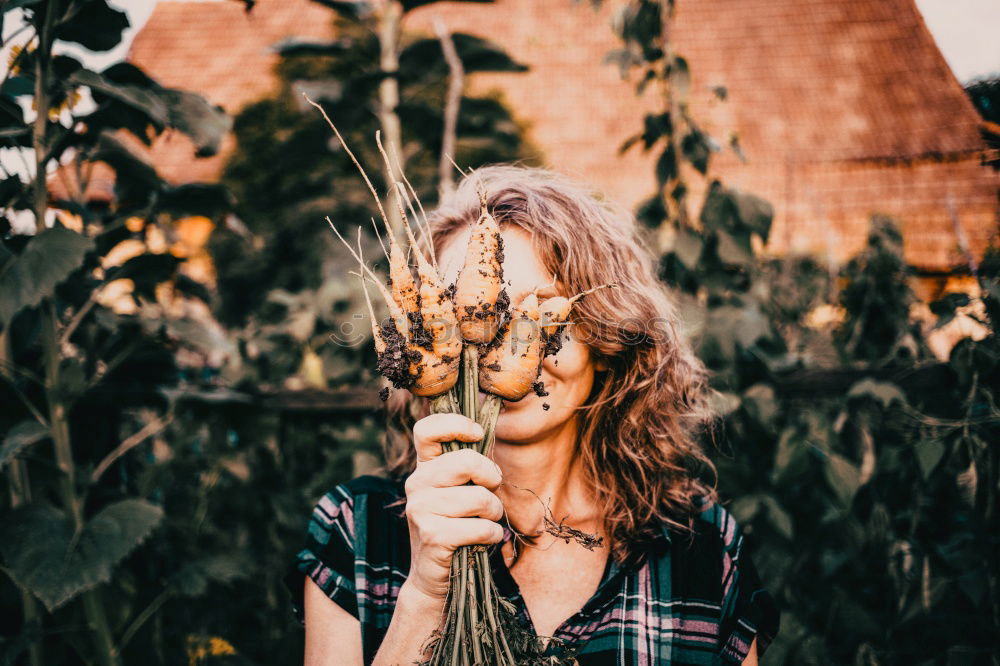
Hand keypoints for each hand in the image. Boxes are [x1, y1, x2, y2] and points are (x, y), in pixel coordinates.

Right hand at [402, 413, 505, 600]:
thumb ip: (467, 466)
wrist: (433, 578)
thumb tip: (486, 433)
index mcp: (424, 468)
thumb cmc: (456, 528)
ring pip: (479, 498)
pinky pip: (481, 527)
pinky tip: (483, 540)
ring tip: (485, 522)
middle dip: (491, 479)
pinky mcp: (433, 535)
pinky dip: (492, 536)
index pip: (427, 429)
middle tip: (491, 493)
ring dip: (494, 513)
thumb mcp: (458, 491)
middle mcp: (417, 484)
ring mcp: (421, 509)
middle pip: (466, 461)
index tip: (477, 433)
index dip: (455, 424)